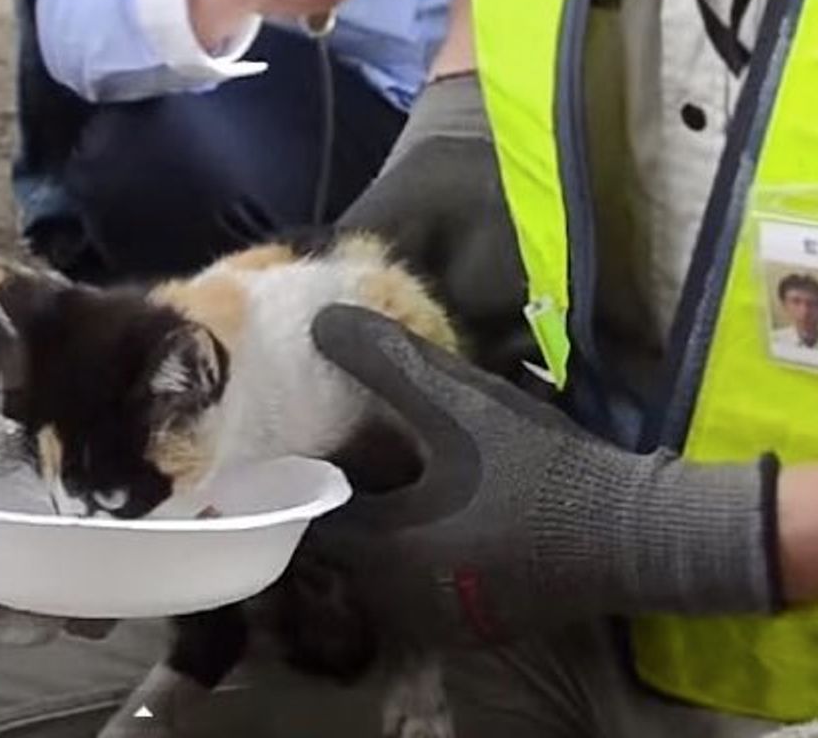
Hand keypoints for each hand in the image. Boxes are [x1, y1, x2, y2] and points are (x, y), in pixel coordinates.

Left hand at [300, 305, 780, 650]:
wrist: (641, 535)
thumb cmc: (543, 471)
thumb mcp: (460, 406)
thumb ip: (387, 364)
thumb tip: (320, 323)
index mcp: (383, 554)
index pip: (311, 515)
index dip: (302, 470)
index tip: (302, 431)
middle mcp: (399, 599)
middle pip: (341, 544)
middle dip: (340, 494)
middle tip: (340, 441)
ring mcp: (441, 618)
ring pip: (380, 565)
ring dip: (377, 519)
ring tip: (383, 464)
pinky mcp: (479, 620)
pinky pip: (420, 581)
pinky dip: (414, 544)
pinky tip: (434, 501)